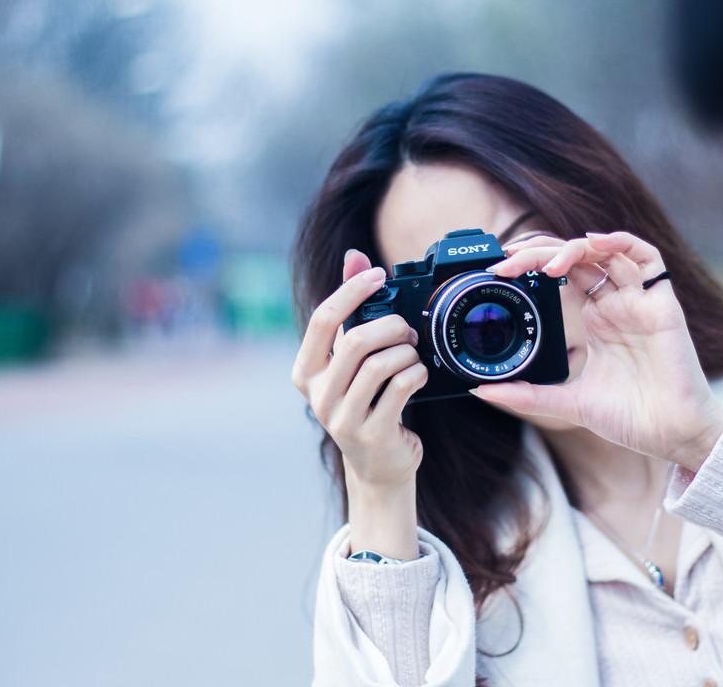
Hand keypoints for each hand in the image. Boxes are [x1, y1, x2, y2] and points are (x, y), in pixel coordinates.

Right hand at [291, 249, 428, 559]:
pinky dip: (417, 373)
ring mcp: (342, 418)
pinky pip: (401, 387)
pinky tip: (418, 374)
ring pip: (381, 364)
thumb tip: (354, 256)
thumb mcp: (353, 357)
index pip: (323, 319)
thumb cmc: (367, 400)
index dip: (352, 290)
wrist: (379, 464)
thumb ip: (351, 308)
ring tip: (413, 355)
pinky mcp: (371, 434)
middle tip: (408, 328)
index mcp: (304, 371)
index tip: (379, 274)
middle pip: (355, 341)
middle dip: (390, 326)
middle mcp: (317, 396)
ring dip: (407, 352)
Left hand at [473, 231, 722, 470]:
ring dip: (573, 248)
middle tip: (507, 260)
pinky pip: (648, 257)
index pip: (561, 274)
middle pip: (576, 257)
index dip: (532, 264)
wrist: (672, 436)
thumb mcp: (566, 402)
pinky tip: (595, 244)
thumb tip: (481, 391)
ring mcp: (638, 300)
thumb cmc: (631, 418)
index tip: (498, 270)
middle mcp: (615, 303)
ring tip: (546, 264)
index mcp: (595, 319)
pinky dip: (622, 242)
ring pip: (605, 251)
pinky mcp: (661, 304)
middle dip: (540, 252)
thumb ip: (526, 395)